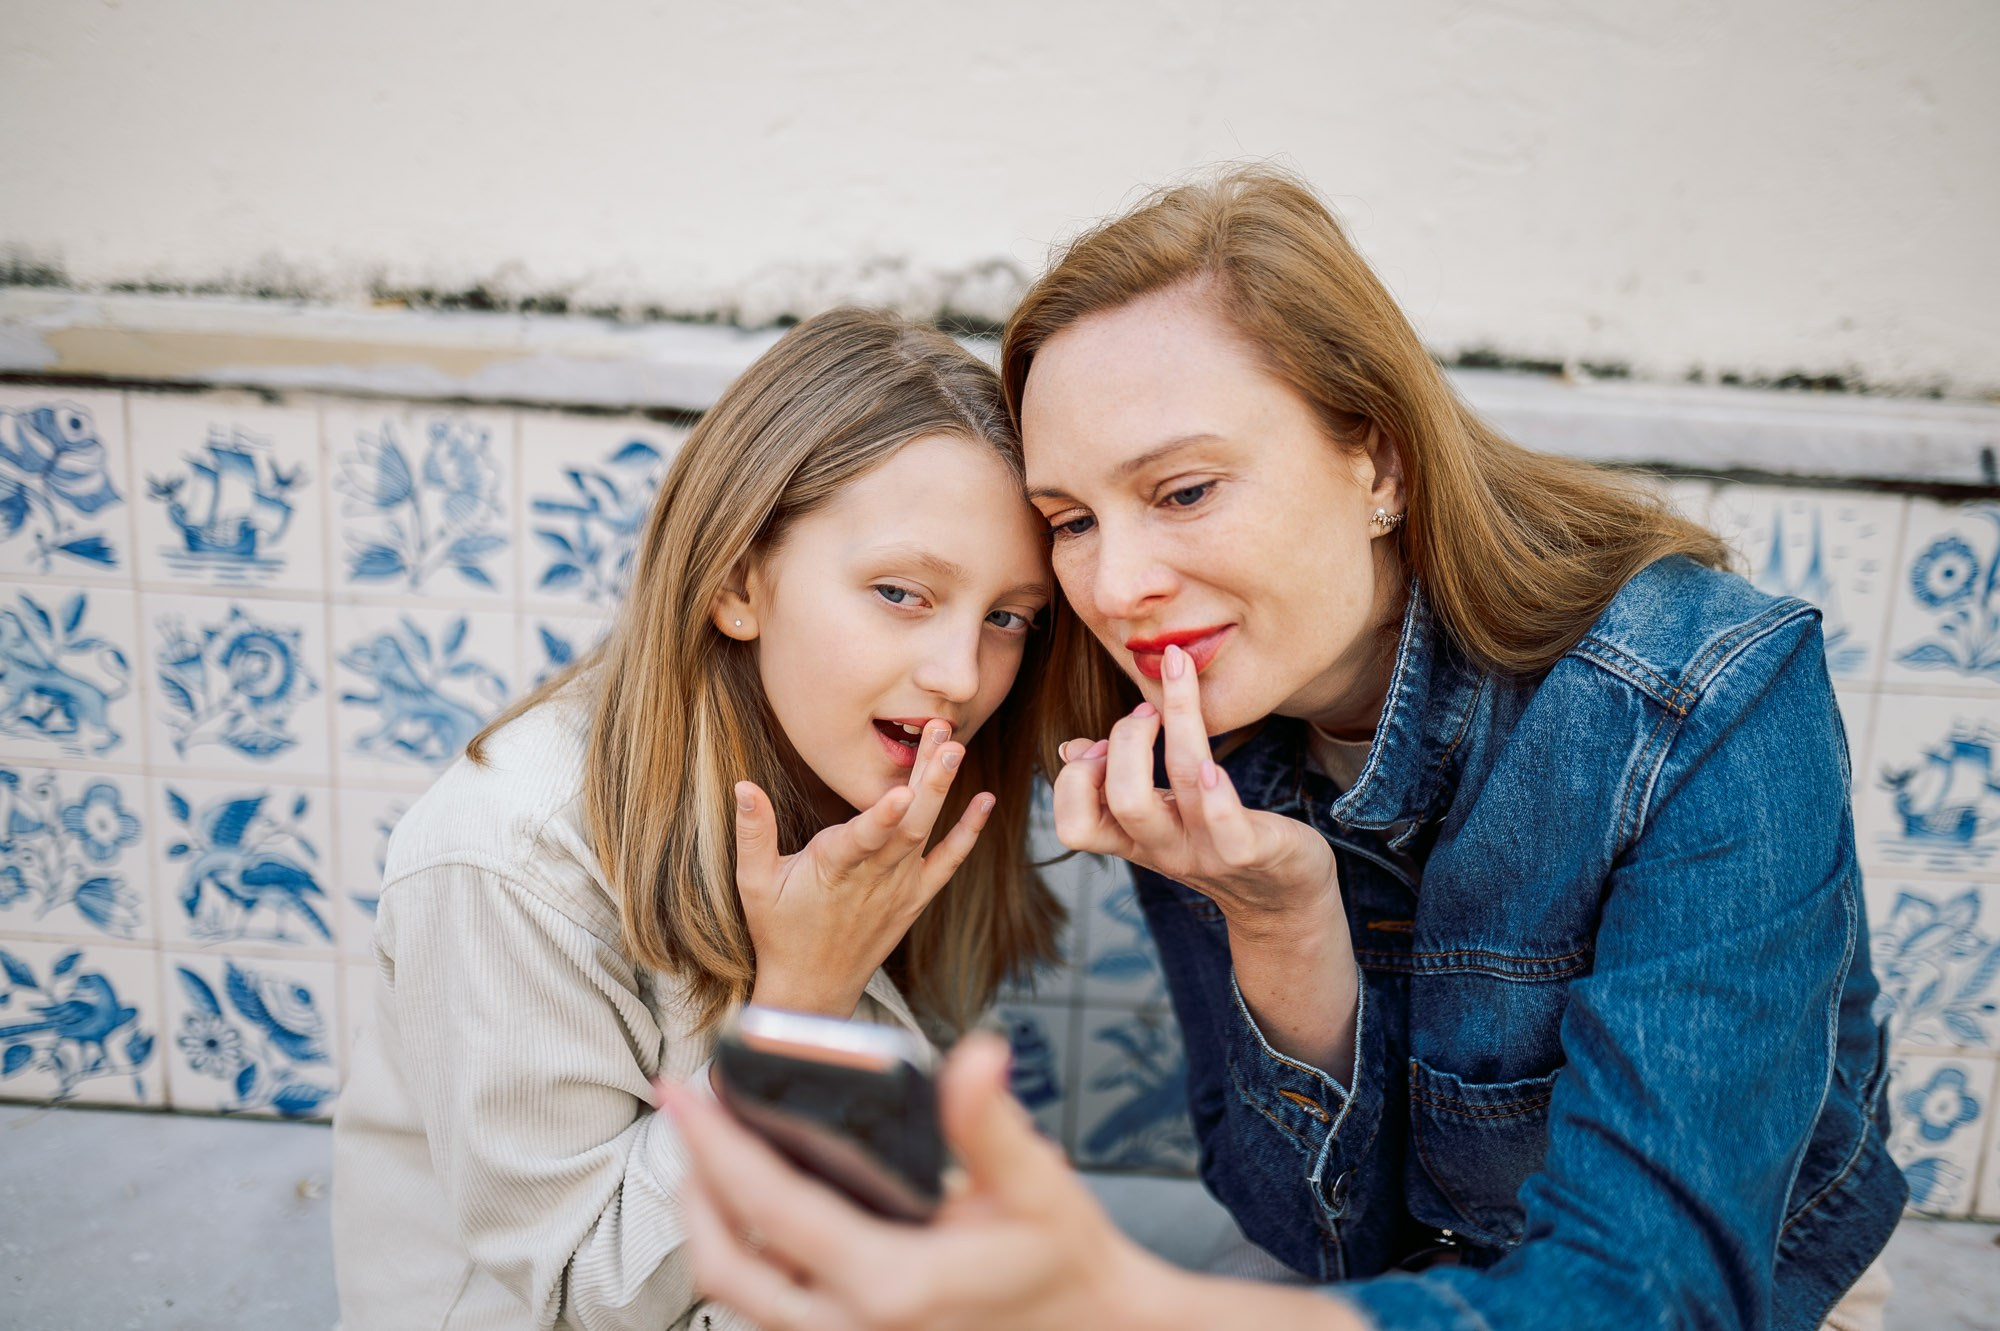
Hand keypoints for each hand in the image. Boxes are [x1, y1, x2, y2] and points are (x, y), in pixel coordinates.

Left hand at [659, 1034, 1362, 1330]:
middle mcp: (850, 1328)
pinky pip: (770, 1307)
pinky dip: (747, 1254)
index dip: (713, 1141)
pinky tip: (761, 1204)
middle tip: (684, 1117)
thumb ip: (990, 1122)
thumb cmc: (1064, 1262)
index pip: (766, 1204)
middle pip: (723, 1263)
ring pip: (736, 1295)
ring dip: (710, 1222)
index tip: (682, 1089)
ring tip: (711, 1153)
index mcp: (886, 1282)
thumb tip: (974, 1054)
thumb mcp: (1036, 1186)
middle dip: (690, 1186)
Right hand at [736, 722, 992, 1016]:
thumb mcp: (754, 882)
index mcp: (834, 867)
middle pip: (907, 823)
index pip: (863, 839)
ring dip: (942, 788)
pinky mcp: (915, 897)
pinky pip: (948, 862)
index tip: (902, 791)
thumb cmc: (781, 931)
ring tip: (955, 746)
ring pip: (927, 832)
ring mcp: (900, 887)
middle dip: (927, 776)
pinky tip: (985, 801)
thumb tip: (742, 785)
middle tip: (943, 735)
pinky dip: (968, 832)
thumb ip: (753, 832)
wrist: (813, 986)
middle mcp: (874, 876)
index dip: (882, 816)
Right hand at [1052, 644, 1340, 937]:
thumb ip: (1115, 785)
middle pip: (1124, 800)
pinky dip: (1217, 794)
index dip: (1075, 780)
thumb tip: (1071, 748)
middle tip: (1146, 711)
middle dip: (1126, 741)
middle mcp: (1165, 848)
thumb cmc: (1216, 841)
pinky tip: (1211, 763)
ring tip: (1179, 672)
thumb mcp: (1161, 816)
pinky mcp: (1252, 849)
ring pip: (1178, 782)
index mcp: (1134, 839)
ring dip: (1176, 717)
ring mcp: (1208, 850)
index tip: (1099, 744)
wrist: (1282, 899)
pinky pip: (1228, 827)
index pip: (1075, 825)